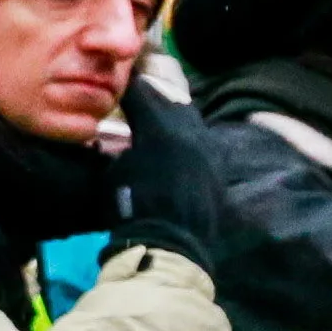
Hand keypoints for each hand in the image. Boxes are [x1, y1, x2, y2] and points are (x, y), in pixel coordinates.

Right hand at [105, 82, 226, 264]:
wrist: (172, 246)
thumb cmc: (132, 209)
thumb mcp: (112, 173)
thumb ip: (117, 147)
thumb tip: (114, 136)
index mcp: (159, 127)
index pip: (141, 93)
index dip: (127, 86)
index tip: (117, 84)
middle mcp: (189, 131)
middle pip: (169, 100)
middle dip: (152, 96)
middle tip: (137, 98)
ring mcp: (208, 149)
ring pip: (190, 118)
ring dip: (173, 115)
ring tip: (159, 120)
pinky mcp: (219, 167)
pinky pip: (202, 141)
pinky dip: (188, 138)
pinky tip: (178, 146)